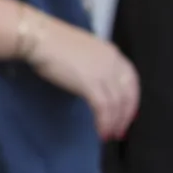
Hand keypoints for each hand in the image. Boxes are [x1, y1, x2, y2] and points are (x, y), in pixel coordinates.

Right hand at [24, 13, 139, 139]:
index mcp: (112, 53)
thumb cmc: (53, 42)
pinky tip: (100, 130)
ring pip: (116, 104)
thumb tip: (93, 82)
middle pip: (128, 94)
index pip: (131, 80)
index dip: (131, 98)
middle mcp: (113, 63)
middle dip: (125, 115)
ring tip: (108, 134)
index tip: (126, 112)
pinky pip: (103, 108)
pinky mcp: (90, 84)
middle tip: (119, 130)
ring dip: (114, 122)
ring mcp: (103, 73)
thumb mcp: (82, 52)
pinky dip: (103, 121)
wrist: (40, 38)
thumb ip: (93, 65)